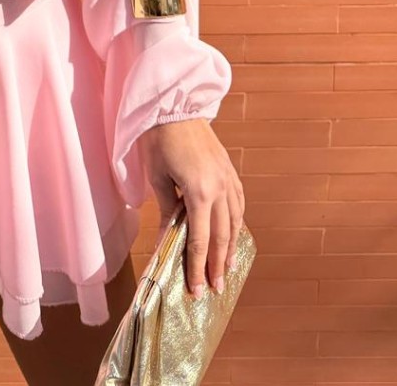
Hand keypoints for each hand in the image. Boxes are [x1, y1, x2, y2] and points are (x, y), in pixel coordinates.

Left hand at [137, 117, 245, 299]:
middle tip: (216, 289)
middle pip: (221, 237)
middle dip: (217, 265)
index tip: (197, 290)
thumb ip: (165, 211)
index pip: (199, 240)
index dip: (197, 268)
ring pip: (235, 222)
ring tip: (227, 269)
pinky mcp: (230, 170)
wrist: (175, 105)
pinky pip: (239, 203)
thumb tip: (164, 241)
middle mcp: (220, 189)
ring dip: (231, 248)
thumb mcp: (157, 177)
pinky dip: (238, 222)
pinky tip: (235, 233)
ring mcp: (228, 179)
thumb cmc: (160, 139)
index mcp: (200, 192)